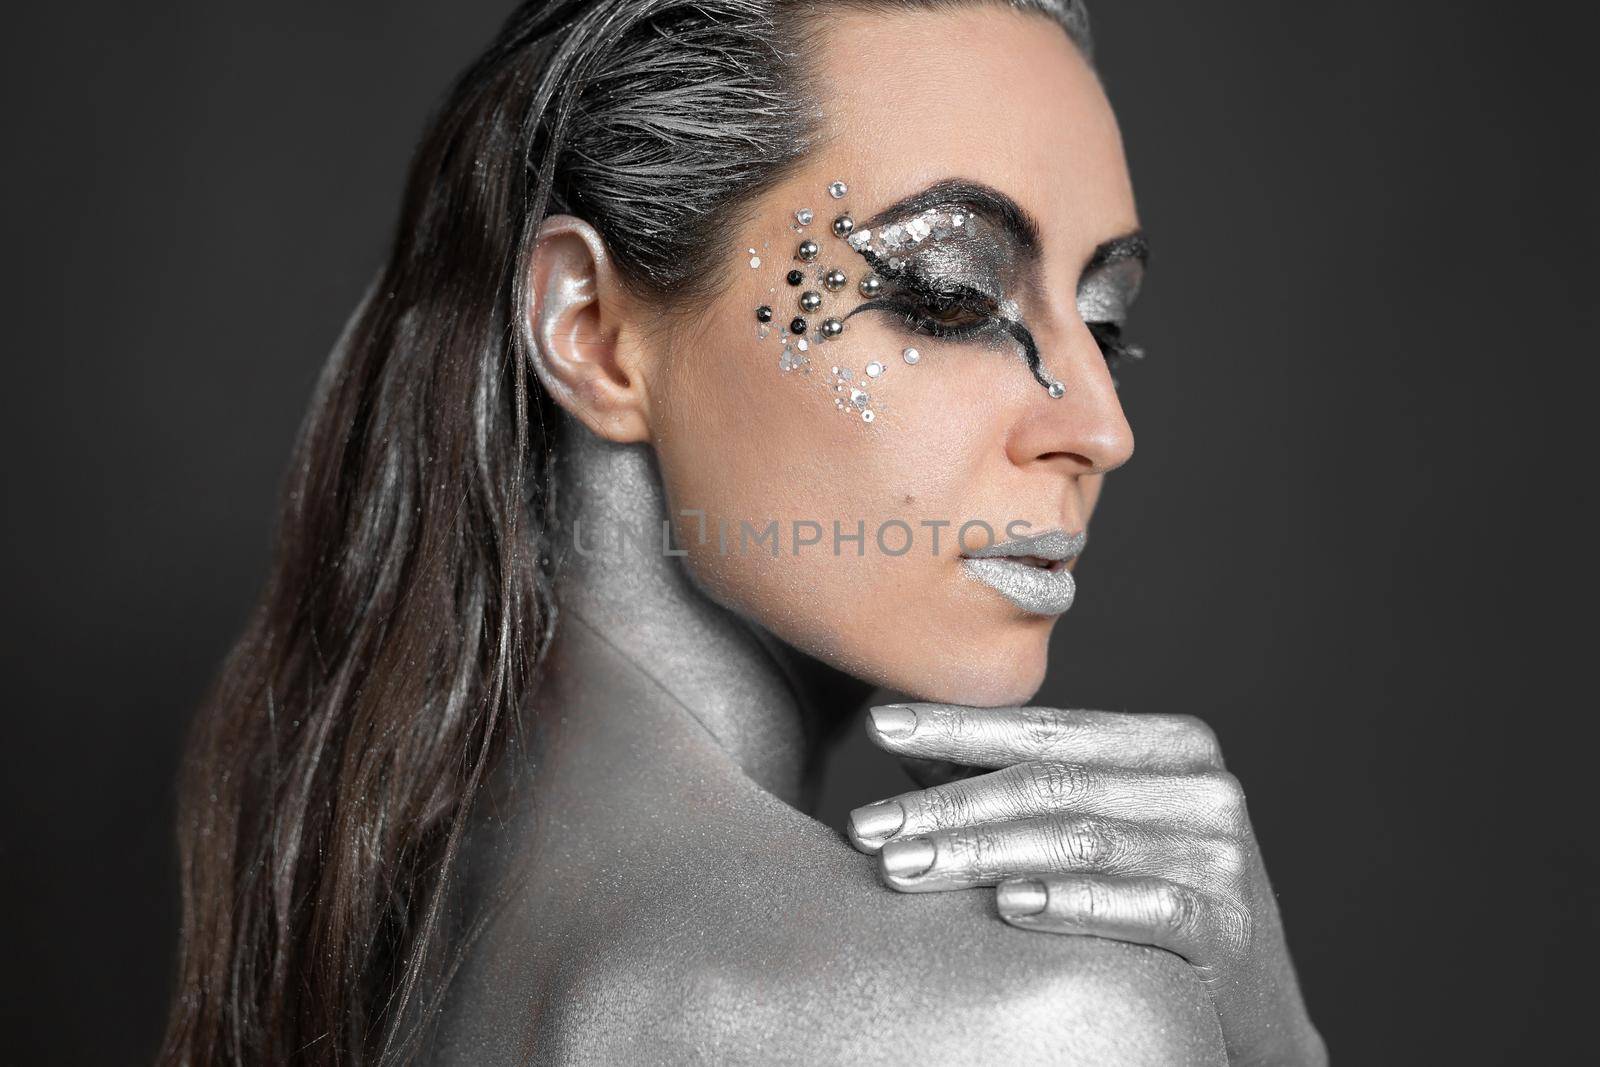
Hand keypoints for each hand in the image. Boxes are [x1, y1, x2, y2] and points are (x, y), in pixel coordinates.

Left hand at [845, 702, 1325, 1066]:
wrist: (1251, 1005)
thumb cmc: (1146, 898)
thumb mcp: (1089, 827)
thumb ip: (1009, 781)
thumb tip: (898, 738)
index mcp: (1170, 744)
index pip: (1045, 728)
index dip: (958, 727)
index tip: (881, 725)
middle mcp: (1202, 787)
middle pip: (1051, 786)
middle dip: (949, 805)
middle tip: (870, 826)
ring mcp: (1220, 854)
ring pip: (1079, 841)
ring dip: (981, 853)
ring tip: (903, 868)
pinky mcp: (1228, 924)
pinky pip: (1142, 905)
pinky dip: (1073, 903)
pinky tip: (1010, 904)